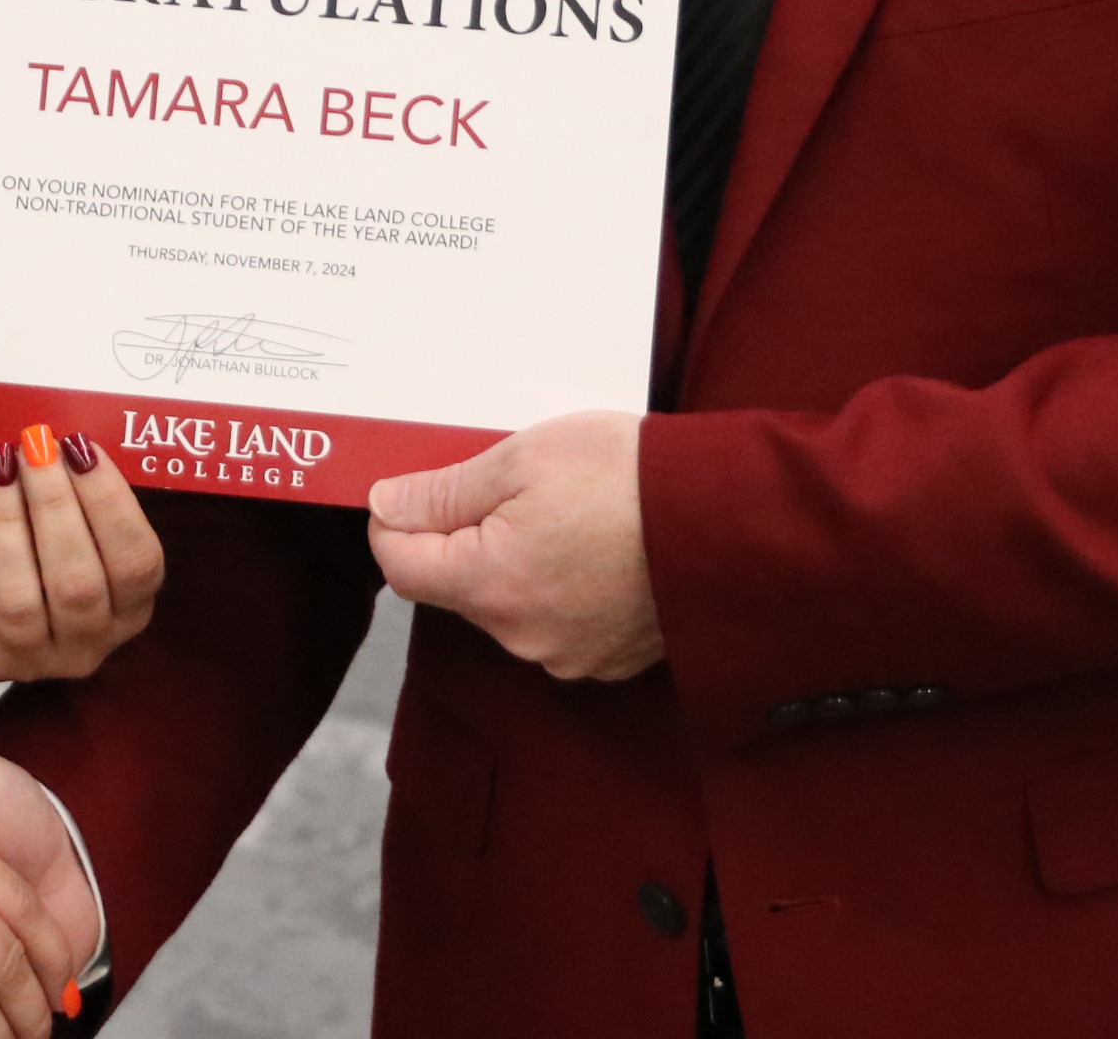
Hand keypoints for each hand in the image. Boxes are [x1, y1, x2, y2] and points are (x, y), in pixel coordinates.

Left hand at [0, 428, 162, 680]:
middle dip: (55, 505)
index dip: (111, 503)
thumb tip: (68, 441)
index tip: (82, 448)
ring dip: (8, 519)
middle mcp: (84, 648)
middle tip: (35, 446)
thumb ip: (80, 490)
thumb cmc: (31, 537)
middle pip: (77, 585)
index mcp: (128, 611)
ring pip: (18, 597)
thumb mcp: (71, 520)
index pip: (137, 564)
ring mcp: (24, 660)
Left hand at [365, 409, 665, 681]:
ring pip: (508, 602)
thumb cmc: (631, 479)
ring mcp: (569, 654)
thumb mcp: (522, 458)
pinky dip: (561, 585)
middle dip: (465, 535)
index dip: (395, 521)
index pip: (401, 566)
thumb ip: (443, 490)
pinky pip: (556, 620)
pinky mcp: (608, 659)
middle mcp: (523, 636)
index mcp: (492, 585)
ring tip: (566, 510)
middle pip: (456, 585)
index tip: (413, 486)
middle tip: (507, 482)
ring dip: (516, 559)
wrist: (732, 521)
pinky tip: (596, 545)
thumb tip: (385, 505)